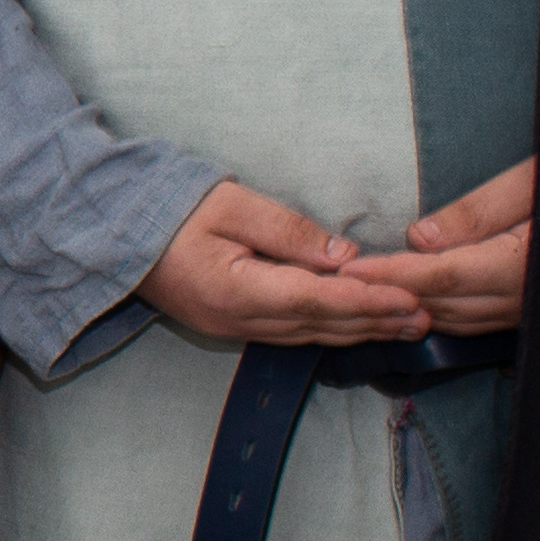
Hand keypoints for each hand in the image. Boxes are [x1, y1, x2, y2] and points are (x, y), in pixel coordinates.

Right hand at [137, 179, 427, 346]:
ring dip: (361, 330)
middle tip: (427, 316)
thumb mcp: (230, 204)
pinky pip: (294, 335)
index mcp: (237, 290)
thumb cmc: (168, 210)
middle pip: (321, 325)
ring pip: (311, 335)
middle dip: (376, 321)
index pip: (317, 299)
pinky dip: (332, 331)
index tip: (410, 297)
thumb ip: (288, 230)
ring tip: (407, 326)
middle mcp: (239, 321)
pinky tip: (357, 327)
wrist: (111, 235)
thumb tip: (342, 255)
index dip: (367, 300)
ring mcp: (234, 329)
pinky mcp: (233, 326)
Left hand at [337, 159, 532, 333]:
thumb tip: (419, 237)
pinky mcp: (529, 313)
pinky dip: (436, 311)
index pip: (445, 275)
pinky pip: (474, 321)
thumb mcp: (532, 183)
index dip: (394, 274)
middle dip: (390, 294)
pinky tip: (409, 298)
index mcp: (524, 267)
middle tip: (341, 282)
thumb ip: (479, 212)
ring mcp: (527, 313)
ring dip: (409, 307)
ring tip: (364, 291)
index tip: (350, 269)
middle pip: (444, 303)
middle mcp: (525, 300)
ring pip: (455, 320)